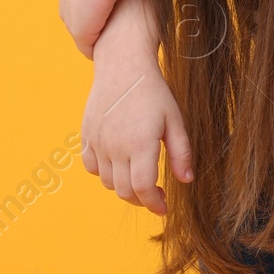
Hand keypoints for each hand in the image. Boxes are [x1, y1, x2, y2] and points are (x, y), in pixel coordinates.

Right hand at [80, 16, 192, 214]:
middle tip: (156, 193)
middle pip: (125, 191)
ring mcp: (98, 142)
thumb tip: (186, 181)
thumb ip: (181, 153)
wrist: (123, 66)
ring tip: (139, 175)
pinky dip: (104, 173)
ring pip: (107, 182)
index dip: (155, 204)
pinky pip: (91, 167)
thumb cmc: (153, 92)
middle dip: (142, 199)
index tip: (164, 207)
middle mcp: (115, 146)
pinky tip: (119, 163)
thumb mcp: (174, 121)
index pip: (144, 189)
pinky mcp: (87, 136)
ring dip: (124, 187)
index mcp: (140, 143)